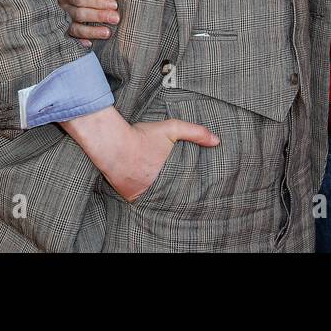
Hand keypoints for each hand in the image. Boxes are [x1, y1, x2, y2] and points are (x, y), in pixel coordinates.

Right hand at [56, 0, 119, 46]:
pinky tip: (89, 44)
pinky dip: (79, 42)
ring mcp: (60, 21)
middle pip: (80, 14)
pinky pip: (69, 39)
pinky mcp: (60, 32)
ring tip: (108, 33)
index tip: (114, 4)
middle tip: (116, 18)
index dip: (97, 1)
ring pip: (76, 29)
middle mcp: (61, 8)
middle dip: (99, 16)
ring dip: (92, 32)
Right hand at [63, 107, 219, 202]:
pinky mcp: (129, 197)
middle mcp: (157, 188)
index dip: (193, 188)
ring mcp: (142, 194)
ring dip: (163, 199)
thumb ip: (196, 133)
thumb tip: (217, 141)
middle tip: (190, 200)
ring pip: (158, 200)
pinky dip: (147, 199)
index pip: (187, 187)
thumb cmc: (142, 135)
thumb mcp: (172, 128)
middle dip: (179, 195)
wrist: (112, 143)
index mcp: (171, 174)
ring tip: (173, 200)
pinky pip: (142, 202)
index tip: (199, 191)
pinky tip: (153, 197)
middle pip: (173, 195)